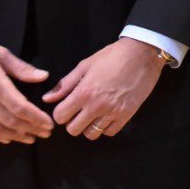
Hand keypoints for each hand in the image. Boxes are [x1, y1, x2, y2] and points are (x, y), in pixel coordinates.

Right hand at [0, 35, 52, 144]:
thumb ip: (22, 68)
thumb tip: (43, 77)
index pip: (20, 107)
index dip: (36, 118)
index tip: (49, 124)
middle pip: (10, 121)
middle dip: (31, 129)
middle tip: (45, 133)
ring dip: (15, 136)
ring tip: (30, 138)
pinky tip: (8, 138)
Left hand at [43, 38, 165, 139]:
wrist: (142, 55)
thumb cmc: (112, 56)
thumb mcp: (85, 65)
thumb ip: (65, 84)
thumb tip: (47, 98)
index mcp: (84, 92)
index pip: (60, 116)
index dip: (60, 112)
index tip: (66, 107)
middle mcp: (96, 106)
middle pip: (73, 129)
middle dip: (72, 121)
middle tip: (79, 111)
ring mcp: (112, 112)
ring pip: (91, 134)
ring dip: (89, 126)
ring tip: (93, 114)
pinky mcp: (126, 115)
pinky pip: (109, 132)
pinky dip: (105, 127)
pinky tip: (107, 115)